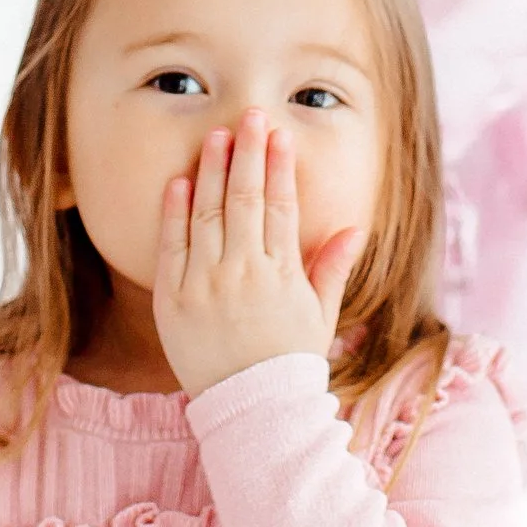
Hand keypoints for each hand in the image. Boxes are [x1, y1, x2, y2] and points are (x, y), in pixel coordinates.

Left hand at [153, 112, 362, 399]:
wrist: (250, 410)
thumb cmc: (289, 361)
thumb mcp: (320, 315)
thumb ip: (331, 267)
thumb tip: (354, 226)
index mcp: (282, 275)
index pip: (280, 207)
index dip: (280, 168)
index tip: (280, 135)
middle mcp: (243, 274)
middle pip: (245, 200)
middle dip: (249, 153)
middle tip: (252, 115)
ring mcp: (205, 284)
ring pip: (209, 214)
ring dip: (213, 171)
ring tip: (218, 136)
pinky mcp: (173, 298)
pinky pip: (172, 244)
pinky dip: (175, 210)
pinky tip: (181, 179)